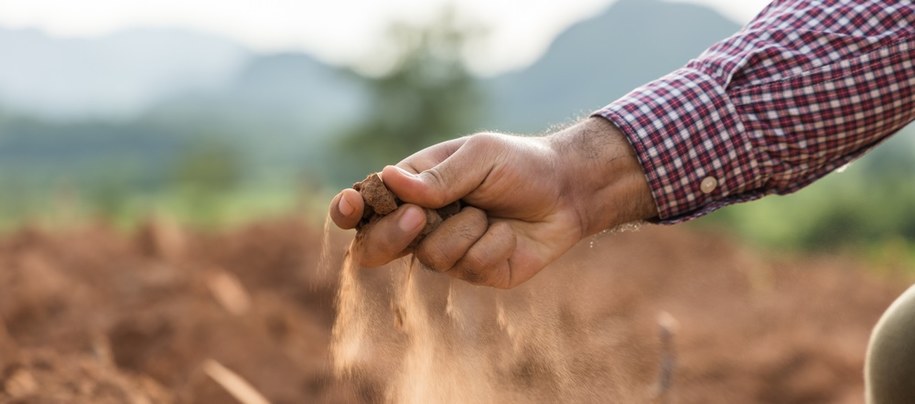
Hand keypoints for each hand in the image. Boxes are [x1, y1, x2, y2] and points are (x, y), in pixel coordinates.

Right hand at [329, 117, 656, 287]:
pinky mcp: (475, 272)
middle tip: (419, 218)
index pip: (367, 205)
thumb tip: (388, 180)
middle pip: (376, 245)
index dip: (349, 210)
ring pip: (429, 257)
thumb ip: (438, 176)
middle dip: (393, 235)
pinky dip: (493, 244)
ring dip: (464, 231)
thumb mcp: (479, 156)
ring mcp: (447, 251)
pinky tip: (508, 232)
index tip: (348, 206)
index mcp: (414, 187)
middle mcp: (422, 223)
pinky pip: (469, 266)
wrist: (569, 192)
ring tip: (490, 213)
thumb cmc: (519, 164)